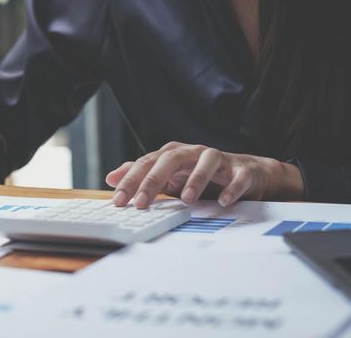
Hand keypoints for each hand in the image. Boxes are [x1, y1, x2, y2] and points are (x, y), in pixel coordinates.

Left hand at [105, 142, 302, 208]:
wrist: (246, 173)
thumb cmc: (201, 174)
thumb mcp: (168, 176)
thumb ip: (140, 175)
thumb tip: (110, 178)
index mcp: (173, 154)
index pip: (147, 163)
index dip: (131, 181)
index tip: (119, 200)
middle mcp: (193, 152)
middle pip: (170, 160)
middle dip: (153, 180)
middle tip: (141, 203)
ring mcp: (219, 159)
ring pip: (206, 162)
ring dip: (195, 179)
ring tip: (186, 199)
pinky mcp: (241, 169)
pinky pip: (238, 176)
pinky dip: (231, 188)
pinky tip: (223, 201)